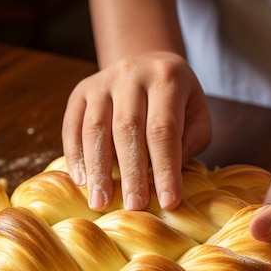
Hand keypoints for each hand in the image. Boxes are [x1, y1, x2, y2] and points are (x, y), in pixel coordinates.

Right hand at [62, 51, 211, 209]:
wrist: (148, 64)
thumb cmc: (178, 102)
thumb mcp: (197, 117)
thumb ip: (189, 143)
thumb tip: (165, 176)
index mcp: (167, 77)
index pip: (164, 130)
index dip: (165, 169)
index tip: (168, 202)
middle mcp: (132, 73)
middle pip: (128, 129)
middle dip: (131, 172)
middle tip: (133, 206)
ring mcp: (102, 81)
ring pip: (96, 128)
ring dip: (98, 169)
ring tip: (101, 202)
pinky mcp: (81, 91)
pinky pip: (72, 125)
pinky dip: (75, 155)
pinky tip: (82, 181)